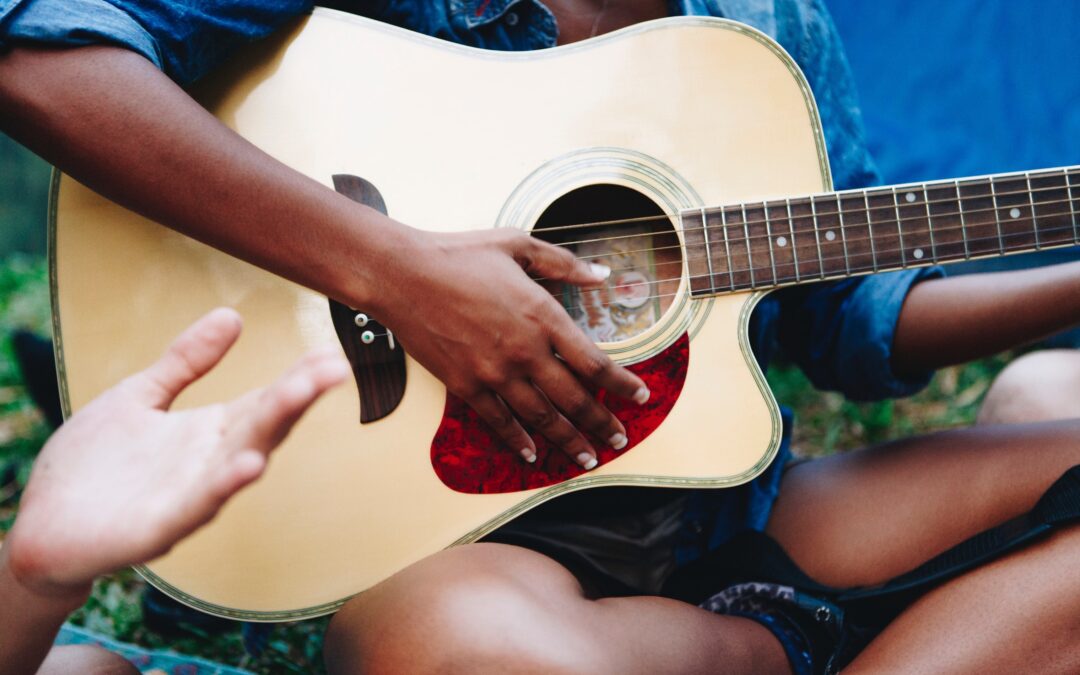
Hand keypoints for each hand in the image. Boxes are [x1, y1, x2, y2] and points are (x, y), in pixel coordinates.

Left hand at [4, 308, 347, 599]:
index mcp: (209, 432)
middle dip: (297, 397)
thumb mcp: (140, 396)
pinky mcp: (158, 528)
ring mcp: (188, 496)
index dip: (298, 378)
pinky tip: (248, 466)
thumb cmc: (93, 466)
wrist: (42, 524)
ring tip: (300, 397)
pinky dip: (224, 487)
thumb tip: (232, 315)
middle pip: (263, 426)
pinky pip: (197, 506)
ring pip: (240, 461)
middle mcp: (208, 463)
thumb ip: (187, 361)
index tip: (331, 353)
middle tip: (333, 368)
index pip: (265, 400)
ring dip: (272, 431)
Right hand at [374, 228, 648, 468]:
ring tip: (587, 457)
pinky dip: (518, 441)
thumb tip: (602, 275)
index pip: (594, 362)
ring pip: (541, 418)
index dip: (622, 384)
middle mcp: (525, 350)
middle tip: (620, 439)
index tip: (640, 396)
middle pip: (574, 399)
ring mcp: (494, 372)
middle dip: (602, 423)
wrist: (402, 274)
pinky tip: (532, 454)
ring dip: (567, 440)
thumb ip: (564, 263)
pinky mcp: (465, 385)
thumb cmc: (459, 254)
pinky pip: (499, 422)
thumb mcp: (518, 244)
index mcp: (543, 315)